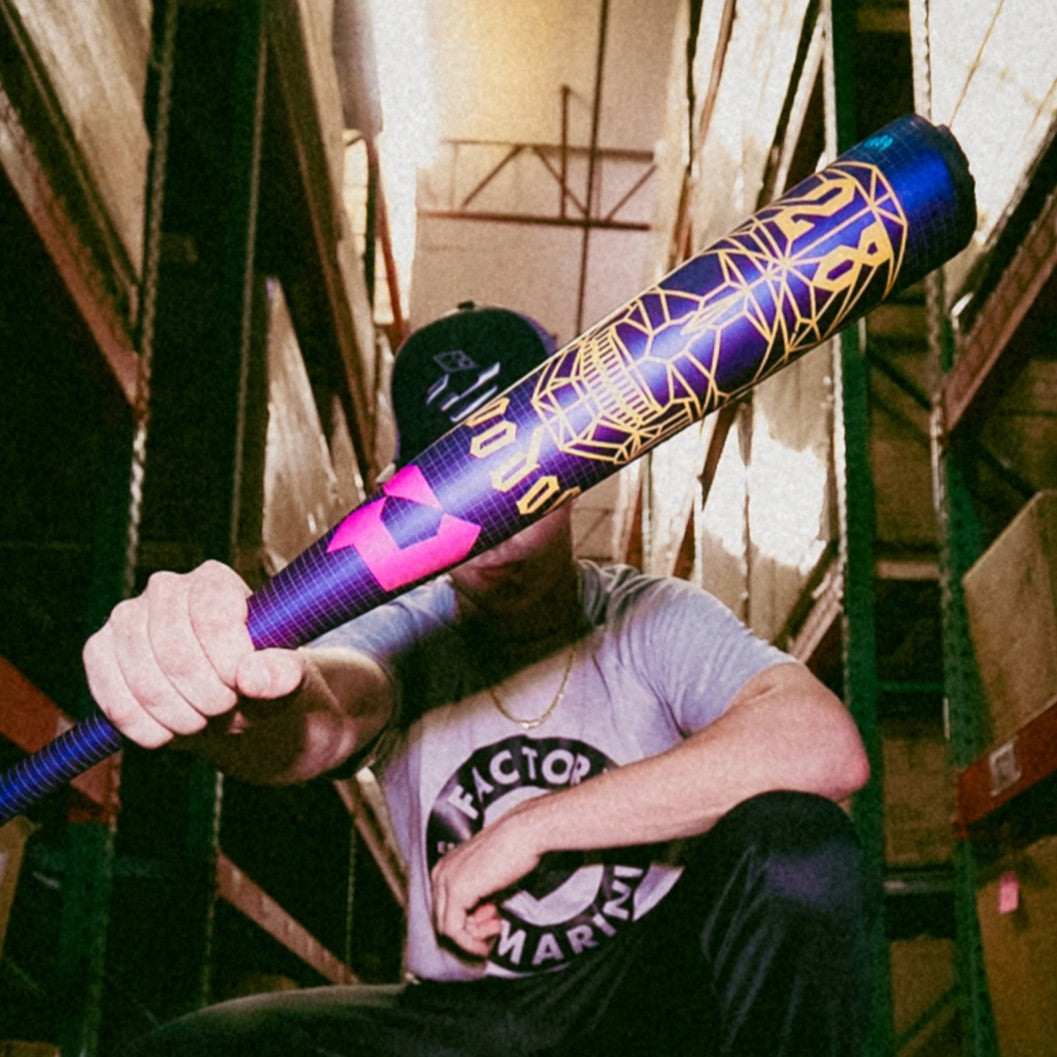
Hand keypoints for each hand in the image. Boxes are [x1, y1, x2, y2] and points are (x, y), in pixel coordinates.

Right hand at [83, 560, 303, 748]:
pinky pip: (112, 700)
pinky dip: (146, 728)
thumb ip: (283, 672)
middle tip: (225, 707)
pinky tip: (169, 730)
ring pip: (145, 683)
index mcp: (214, 580)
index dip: (229, 664)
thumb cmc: (261, 678)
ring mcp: (126, 618)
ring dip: (180, 717)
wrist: (230, 700)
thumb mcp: (289, 677)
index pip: (213, 619)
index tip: (244, 686)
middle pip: (177, 655)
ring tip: (203, 717)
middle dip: (207, 698)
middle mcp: (165, 588)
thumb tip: (253, 677)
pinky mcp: (99, 651)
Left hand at [430, 804, 543, 957]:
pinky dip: (470, 941)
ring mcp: (445, 881)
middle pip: (444, 919)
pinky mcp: (456, 891)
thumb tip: (479, 920)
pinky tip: (490, 938)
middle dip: (471, 931)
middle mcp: (440, 872)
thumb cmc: (514, 848)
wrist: (525, 833)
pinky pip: (454, 930)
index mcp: (446, 866)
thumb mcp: (489, 875)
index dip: (469, 922)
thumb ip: (478, 896)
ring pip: (447, 928)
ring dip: (473, 936)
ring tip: (496, 926)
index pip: (446, 908)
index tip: (491, 921)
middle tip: (495, 926)